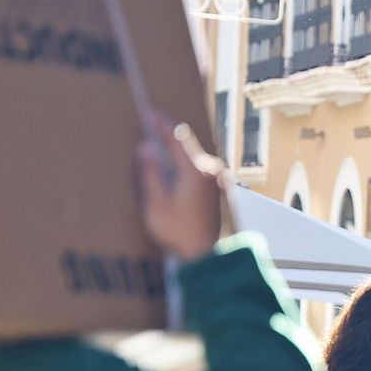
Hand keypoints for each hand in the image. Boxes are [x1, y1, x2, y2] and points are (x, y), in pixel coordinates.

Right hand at [137, 112, 227, 260]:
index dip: (161, 123)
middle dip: (169, 139)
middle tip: (152, 130)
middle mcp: (212, 171)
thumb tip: (145, 148)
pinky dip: (190, 169)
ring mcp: (221, 181)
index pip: (176, 136)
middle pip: (188, 147)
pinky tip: (179, 178)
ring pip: (197, 160)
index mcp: (195, 170)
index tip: (150, 113)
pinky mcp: (225, 192)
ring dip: (180, 156)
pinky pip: (204, 172)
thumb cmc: (184, 234)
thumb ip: (151, 174)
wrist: (215, 256)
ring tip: (162, 155)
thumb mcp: (158, 205)